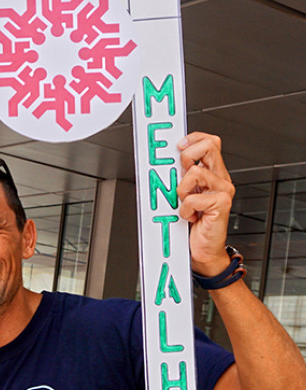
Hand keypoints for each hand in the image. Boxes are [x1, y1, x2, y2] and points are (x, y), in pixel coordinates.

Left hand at [177, 132, 235, 276]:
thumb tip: (166, 164)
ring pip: (195, 172)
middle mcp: (220, 179)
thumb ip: (181, 178)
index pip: (209, 142)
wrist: (203, 250)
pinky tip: (191, 217)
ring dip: (182, 191)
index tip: (178, 146)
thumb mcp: (183, 196)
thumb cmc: (193, 225)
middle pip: (209, 146)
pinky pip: (193, 198)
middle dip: (187, 157)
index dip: (193, 139)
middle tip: (181, 177)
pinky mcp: (222, 203)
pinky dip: (185, 209)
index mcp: (212, 174)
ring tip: (186, 205)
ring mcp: (223, 190)